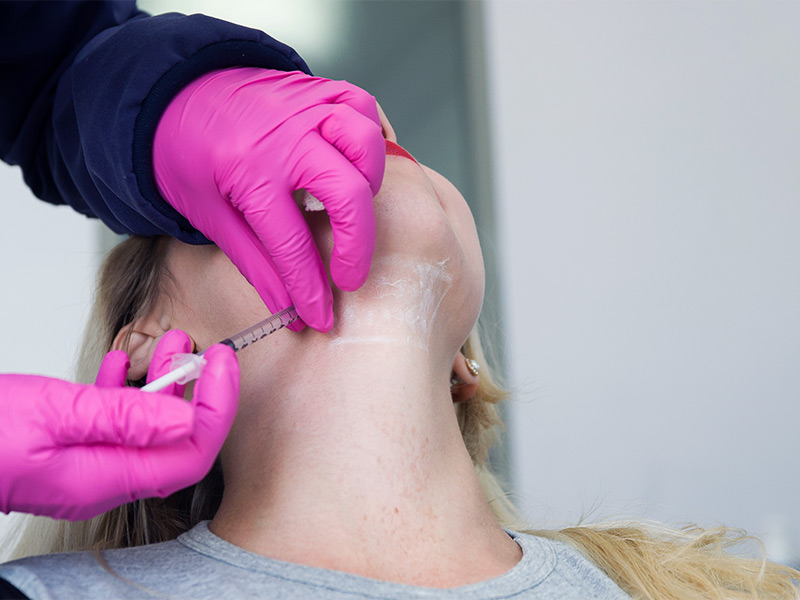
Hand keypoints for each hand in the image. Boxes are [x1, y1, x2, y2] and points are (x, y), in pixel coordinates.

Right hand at [0, 331, 237, 520]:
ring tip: (173, 343)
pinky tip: (123, 365)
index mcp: (105, 479)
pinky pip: (112, 425)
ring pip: (145, 429)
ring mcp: (86, 467)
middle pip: (174, 442)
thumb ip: (123, 418)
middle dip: (199, 394)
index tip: (224, 365)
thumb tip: (187, 421)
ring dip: (164, 385)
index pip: (190, 454)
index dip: (216, 410)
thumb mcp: (55, 414)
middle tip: (208, 352)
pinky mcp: (67, 451)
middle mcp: (102, 479)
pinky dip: (126, 393)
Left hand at [154, 67, 385, 331]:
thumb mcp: (208, 216)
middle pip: (346, 193)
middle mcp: (284, 136)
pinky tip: (357, 163)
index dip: (310, 288)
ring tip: (354, 212)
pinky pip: (363, 106)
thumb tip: (288, 307)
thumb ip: (254, 261)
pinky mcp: (317, 89)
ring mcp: (305, 107)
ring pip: (365, 144)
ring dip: (370, 184)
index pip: (292, 243)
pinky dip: (369, 138)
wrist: (172, 94)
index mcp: (248, 171)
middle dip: (357, 247)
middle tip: (349, 278)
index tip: (321, 316)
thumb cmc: (188, 156)